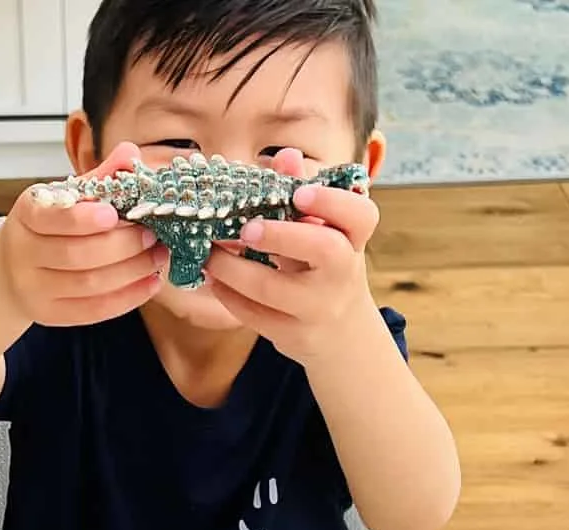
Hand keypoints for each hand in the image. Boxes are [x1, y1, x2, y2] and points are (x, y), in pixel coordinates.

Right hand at [0, 141, 167, 326]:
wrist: (10, 272)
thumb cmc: (45, 229)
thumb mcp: (62, 198)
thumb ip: (97, 179)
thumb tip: (130, 155)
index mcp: (27, 215)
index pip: (52, 217)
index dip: (83, 218)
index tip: (114, 214)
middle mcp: (24, 254)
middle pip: (77, 254)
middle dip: (123, 245)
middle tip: (153, 235)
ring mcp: (35, 289)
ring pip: (89, 284)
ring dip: (131, 271)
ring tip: (158, 257)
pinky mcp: (50, 314)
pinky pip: (93, 310)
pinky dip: (127, 298)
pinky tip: (150, 283)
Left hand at [203, 148, 380, 364]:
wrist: (340, 331)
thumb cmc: (324, 266)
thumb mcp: (322, 232)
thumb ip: (302, 192)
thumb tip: (284, 156)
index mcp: (354, 240)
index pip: (361, 215)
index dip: (331, 202)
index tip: (299, 193)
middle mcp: (342, 274)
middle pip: (323, 250)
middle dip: (280, 235)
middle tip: (245, 228)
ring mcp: (319, 307)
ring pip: (272, 288)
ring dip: (232, 268)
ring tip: (208, 253)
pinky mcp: (293, 334)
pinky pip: (254, 315)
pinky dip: (228, 295)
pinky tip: (212, 279)